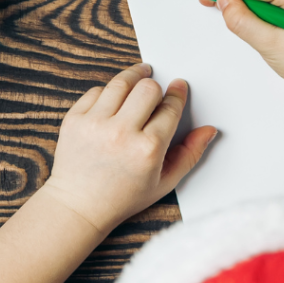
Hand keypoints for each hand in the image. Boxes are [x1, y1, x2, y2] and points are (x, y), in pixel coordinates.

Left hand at [41, 62, 215, 233]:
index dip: (177, 94)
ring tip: (139, 76)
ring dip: (134, 77)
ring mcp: (95, 125)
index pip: (170, 107)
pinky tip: (114, 99)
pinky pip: (96, 91)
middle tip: (157, 90)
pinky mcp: (74, 120)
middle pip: (148, 88)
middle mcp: (121, 134)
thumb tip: (208, 131)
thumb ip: (190, 154)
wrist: (79, 206)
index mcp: (148, 149)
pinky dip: (108, 92)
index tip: (178, 88)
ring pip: (121, 83)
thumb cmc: (122, 197)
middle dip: (157, 87)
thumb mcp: (164, 181)